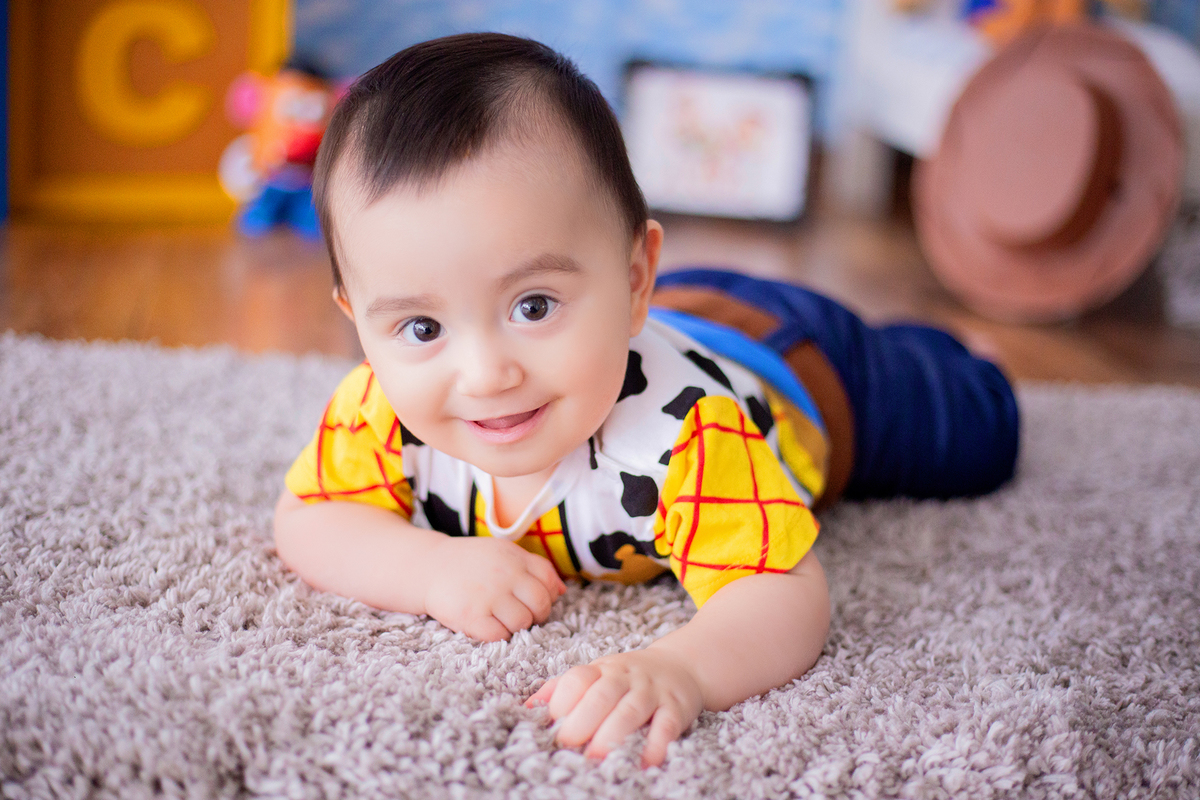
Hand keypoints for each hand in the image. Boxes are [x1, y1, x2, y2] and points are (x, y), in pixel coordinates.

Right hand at [423, 536, 565, 641]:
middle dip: (536, 614)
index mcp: (515, 557)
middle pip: (541, 605)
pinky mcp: (471, 616)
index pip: (549, 581)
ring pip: (523, 623)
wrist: (429, 567)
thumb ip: (535, 568)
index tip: (532, 599)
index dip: (547, 596)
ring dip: (516, 626)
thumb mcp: (504, 553)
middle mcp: (505, 574)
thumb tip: (562, 591)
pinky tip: (488, 624)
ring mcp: (488, 596)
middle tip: (519, 613)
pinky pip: (499, 636)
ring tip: (502, 618)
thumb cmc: (472, 563)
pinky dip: (498, 635)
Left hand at [525, 646, 704, 766]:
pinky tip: (645, 761)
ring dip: (613, 732)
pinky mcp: (676, 708)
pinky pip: (666, 725)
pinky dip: (656, 744)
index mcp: (603, 669)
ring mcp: (652, 692)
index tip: (552, 722)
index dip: (563, 699)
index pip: (579, 678)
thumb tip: (527, 709)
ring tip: (596, 756)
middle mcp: (626, 677)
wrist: (683, 666)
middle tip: (567, 744)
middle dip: (583, 719)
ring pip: (632, 709)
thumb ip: (562, 688)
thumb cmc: (628, 678)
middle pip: (603, 694)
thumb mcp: (597, 674)